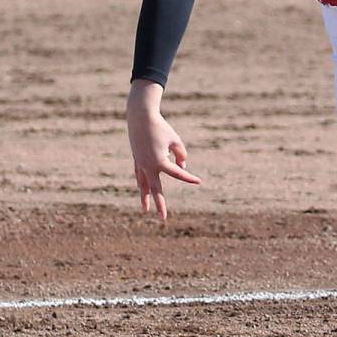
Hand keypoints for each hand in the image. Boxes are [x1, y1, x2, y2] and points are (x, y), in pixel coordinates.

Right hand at [126, 80, 199, 219]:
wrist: (140, 118)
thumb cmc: (161, 128)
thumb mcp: (175, 140)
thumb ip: (181, 155)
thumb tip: (182, 166)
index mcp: (160, 162)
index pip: (177, 174)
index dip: (189, 178)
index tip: (199, 182)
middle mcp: (148, 166)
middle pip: (155, 190)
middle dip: (160, 204)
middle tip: (163, 219)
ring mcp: (140, 164)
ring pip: (143, 186)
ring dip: (145, 198)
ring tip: (146, 211)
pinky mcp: (136, 160)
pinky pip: (139, 176)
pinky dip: (141, 184)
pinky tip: (142, 191)